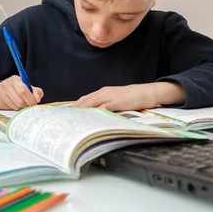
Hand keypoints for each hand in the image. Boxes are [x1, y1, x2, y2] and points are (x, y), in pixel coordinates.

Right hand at [0, 75, 43, 109]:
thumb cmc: (16, 89)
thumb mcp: (26, 86)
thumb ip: (36, 91)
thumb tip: (37, 99)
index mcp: (14, 80)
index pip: (23, 91)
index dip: (30, 99)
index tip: (34, 102)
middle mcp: (5, 85)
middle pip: (20, 101)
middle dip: (27, 105)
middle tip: (28, 105)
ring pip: (15, 107)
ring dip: (21, 108)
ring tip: (20, 104)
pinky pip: (9, 110)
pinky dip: (14, 110)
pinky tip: (13, 105)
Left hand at [71, 82, 185, 110]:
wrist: (149, 92)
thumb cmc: (133, 97)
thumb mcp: (117, 100)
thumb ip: (106, 105)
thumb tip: (96, 114)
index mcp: (103, 92)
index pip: (84, 99)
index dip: (74, 106)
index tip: (65, 114)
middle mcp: (104, 92)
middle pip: (85, 101)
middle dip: (74, 110)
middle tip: (63, 118)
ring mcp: (110, 96)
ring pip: (91, 103)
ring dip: (81, 111)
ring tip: (71, 119)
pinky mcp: (117, 102)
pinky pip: (104, 108)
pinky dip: (95, 113)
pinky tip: (89, 119)